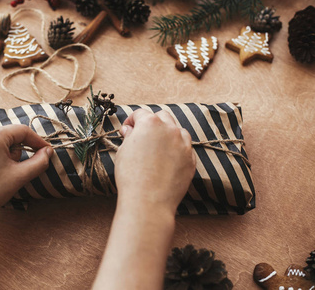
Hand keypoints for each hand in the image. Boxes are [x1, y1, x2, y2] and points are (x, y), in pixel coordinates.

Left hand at [0, 124, 51, 229]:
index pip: (24, 131)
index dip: (38, 142)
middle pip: (11, 136)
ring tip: (2, 174)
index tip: (47, 153)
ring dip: (7, 155)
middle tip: (18, 171)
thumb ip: (38, 162)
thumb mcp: (19, 177)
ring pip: (0, 142)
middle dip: (19, 152)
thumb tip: (47, 152)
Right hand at [93, 110, 195, 289]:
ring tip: (157, 148)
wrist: (148, 201)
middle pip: (163, 116)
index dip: (131, 120)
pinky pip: (185, 148)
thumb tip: (129, 130)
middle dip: (152, 122)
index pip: (141, 113)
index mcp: (150, 123)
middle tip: (142, 135)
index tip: (127, 129)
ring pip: (177, 130)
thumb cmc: (131, 176)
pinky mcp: (191, 159)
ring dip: (167, 134)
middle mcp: (170, 129)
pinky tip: (167, 160)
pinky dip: (177, 149)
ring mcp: (183, 144)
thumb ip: (129, 137)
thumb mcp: (123, 152)